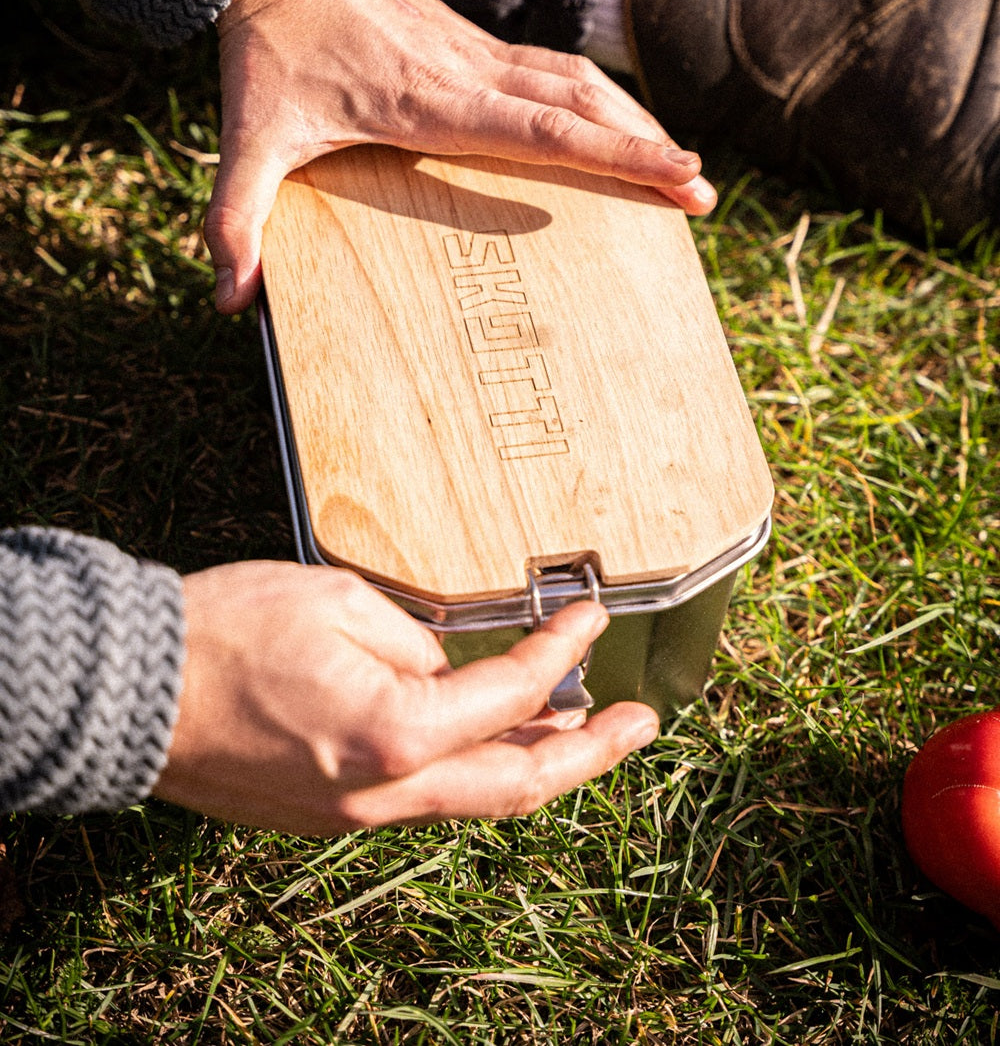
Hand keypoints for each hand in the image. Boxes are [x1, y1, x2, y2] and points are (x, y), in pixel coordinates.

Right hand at [153, 560, 659, 833]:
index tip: (590, 615)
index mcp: (393, 735)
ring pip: (473, 799)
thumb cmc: (225, 635)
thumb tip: (450, 669)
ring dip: (533, 763)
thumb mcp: (338, 603)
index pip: (508, 694)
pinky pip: (423, 796)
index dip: (561, 649)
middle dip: (589, 753)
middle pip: (516, 785)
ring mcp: (355, 815)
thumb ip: (416, 641)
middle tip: (638, 723)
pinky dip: (472, 767)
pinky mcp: (328, 814)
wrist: (131, 692)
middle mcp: (383, 794)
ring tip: (578, 726)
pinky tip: (489, 735)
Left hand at [205, 0, 715, 311]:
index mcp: (435, 99)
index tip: (682, 175)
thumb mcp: (251, 139)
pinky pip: (548, 68)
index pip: (547, 131)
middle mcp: (470, 70)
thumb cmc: (269, 50)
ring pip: (575, 80)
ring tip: (672, 162)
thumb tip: (228, 301)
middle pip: (583, 105)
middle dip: (648, 150)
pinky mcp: (467, 39)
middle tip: (702, 193)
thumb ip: (238, 219)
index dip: (619, 155)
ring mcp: (474, 49)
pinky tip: (602, 119)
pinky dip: (592, 99)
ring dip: (629, 120)